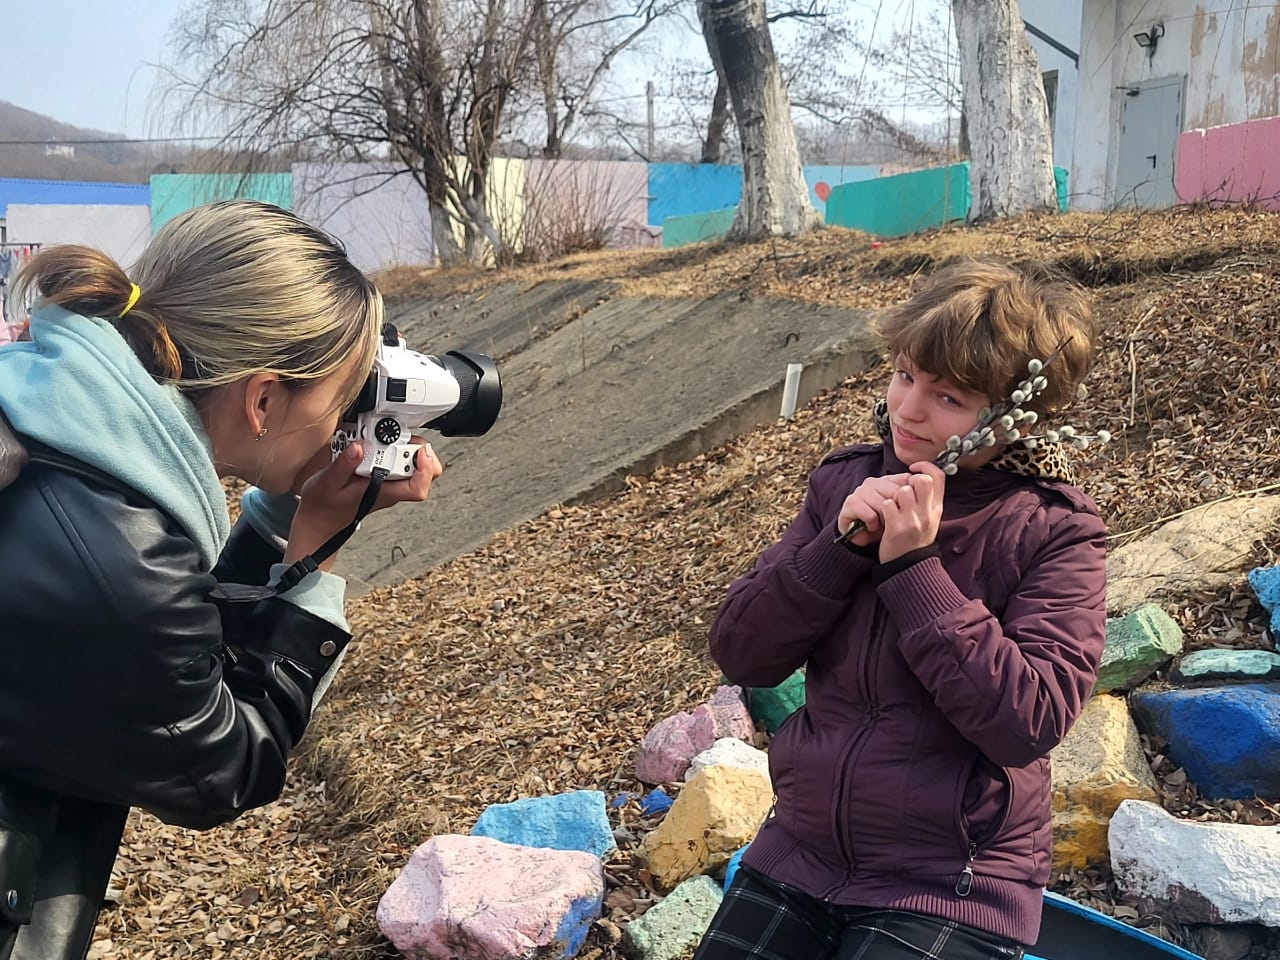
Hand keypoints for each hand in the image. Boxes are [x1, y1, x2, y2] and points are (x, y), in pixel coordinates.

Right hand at [285, 438, 442, 570]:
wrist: (318, 520)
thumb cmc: (323, 506)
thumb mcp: (327, 483)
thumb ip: (343, 465)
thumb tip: (358, 447)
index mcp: (383, 492)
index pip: (418, 488)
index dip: (426, 469)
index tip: (419, 450)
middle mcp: (391, 488)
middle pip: (423, 472)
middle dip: (415, 448)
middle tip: (394, 436)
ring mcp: (388, 482)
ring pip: (413, 465)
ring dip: (403, 446)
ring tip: (381, 436)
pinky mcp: (382, 476)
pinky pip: (398, 461)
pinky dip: (391, 447)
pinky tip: (375, 441)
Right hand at [837, 473, 911, 545]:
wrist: (859, 536)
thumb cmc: (883, 523)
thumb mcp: (900, 510)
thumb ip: (911, 498)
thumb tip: (926, 490)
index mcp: (887, 480)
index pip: (906, 482)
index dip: (908, 501)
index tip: (904, 512)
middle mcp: (873, 482)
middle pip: (896, 493)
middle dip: (897, 512)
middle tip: (893, 521)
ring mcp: (861, 491)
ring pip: (882, 504)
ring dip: (884, 520)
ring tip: (882, 525)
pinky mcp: (851, 503)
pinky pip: (870, 514)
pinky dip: (873, 525)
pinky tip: (872, 527)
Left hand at [879, 462, 944, 562]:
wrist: (909, 566)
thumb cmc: (916, 538)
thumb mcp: (930, 518)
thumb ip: (928, 499)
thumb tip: (919, 475)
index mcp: (937, 509)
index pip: (938, 477)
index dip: (926, 466)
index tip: (913, 469)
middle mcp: (928, 513)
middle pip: (921, 480)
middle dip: (908, 481)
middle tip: (902, 492)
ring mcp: (913, 521)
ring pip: (902, 491)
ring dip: (893, 496)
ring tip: (893, 507)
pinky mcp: (897, 528)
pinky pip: (887, 505)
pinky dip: (883, 508)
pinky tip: (885, 517)